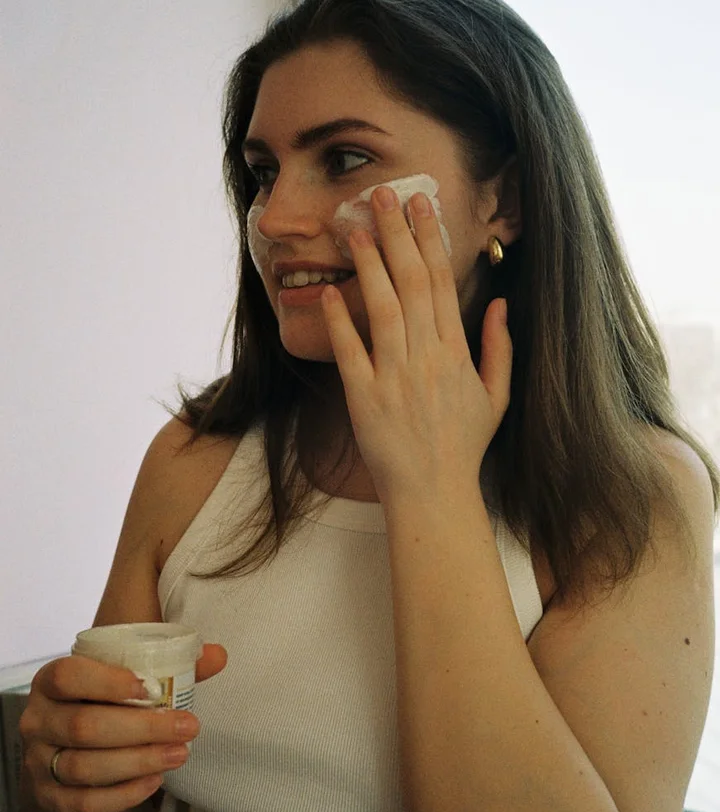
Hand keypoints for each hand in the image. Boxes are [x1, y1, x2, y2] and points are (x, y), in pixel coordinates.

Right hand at [18, 644, 226, 811]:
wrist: (67, 747)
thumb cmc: (105, 701)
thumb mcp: (130, 676)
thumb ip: (173, 663)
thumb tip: (218, 654)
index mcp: (52, 680)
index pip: (68, 676)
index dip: (108, 683)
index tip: (152, 689)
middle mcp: (37, 720)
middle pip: (84, 727)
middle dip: (143, 729)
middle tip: (188, 727)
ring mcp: (37, 761)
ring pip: (84, 767)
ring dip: (138, 762)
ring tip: (180, 754)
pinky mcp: (47, 798)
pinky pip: (82, 803)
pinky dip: (121, 796)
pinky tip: (154, 782)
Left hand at [320, 186, 511, 504]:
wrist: (433, 493)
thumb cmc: (463, 446)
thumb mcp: (495, 398)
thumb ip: (499, 348)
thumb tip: (500, 303)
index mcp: (456, 353)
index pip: (441, 283)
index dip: (429, 240)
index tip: (419, 206)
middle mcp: (426, 358)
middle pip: (411, 284)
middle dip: (397, 234)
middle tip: (381, 194)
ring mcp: (394, 377)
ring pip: (382, 308)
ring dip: (369, 265)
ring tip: (355, 227)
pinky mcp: (364, 398)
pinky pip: (350, 352)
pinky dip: (340, 321)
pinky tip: (329, 291)